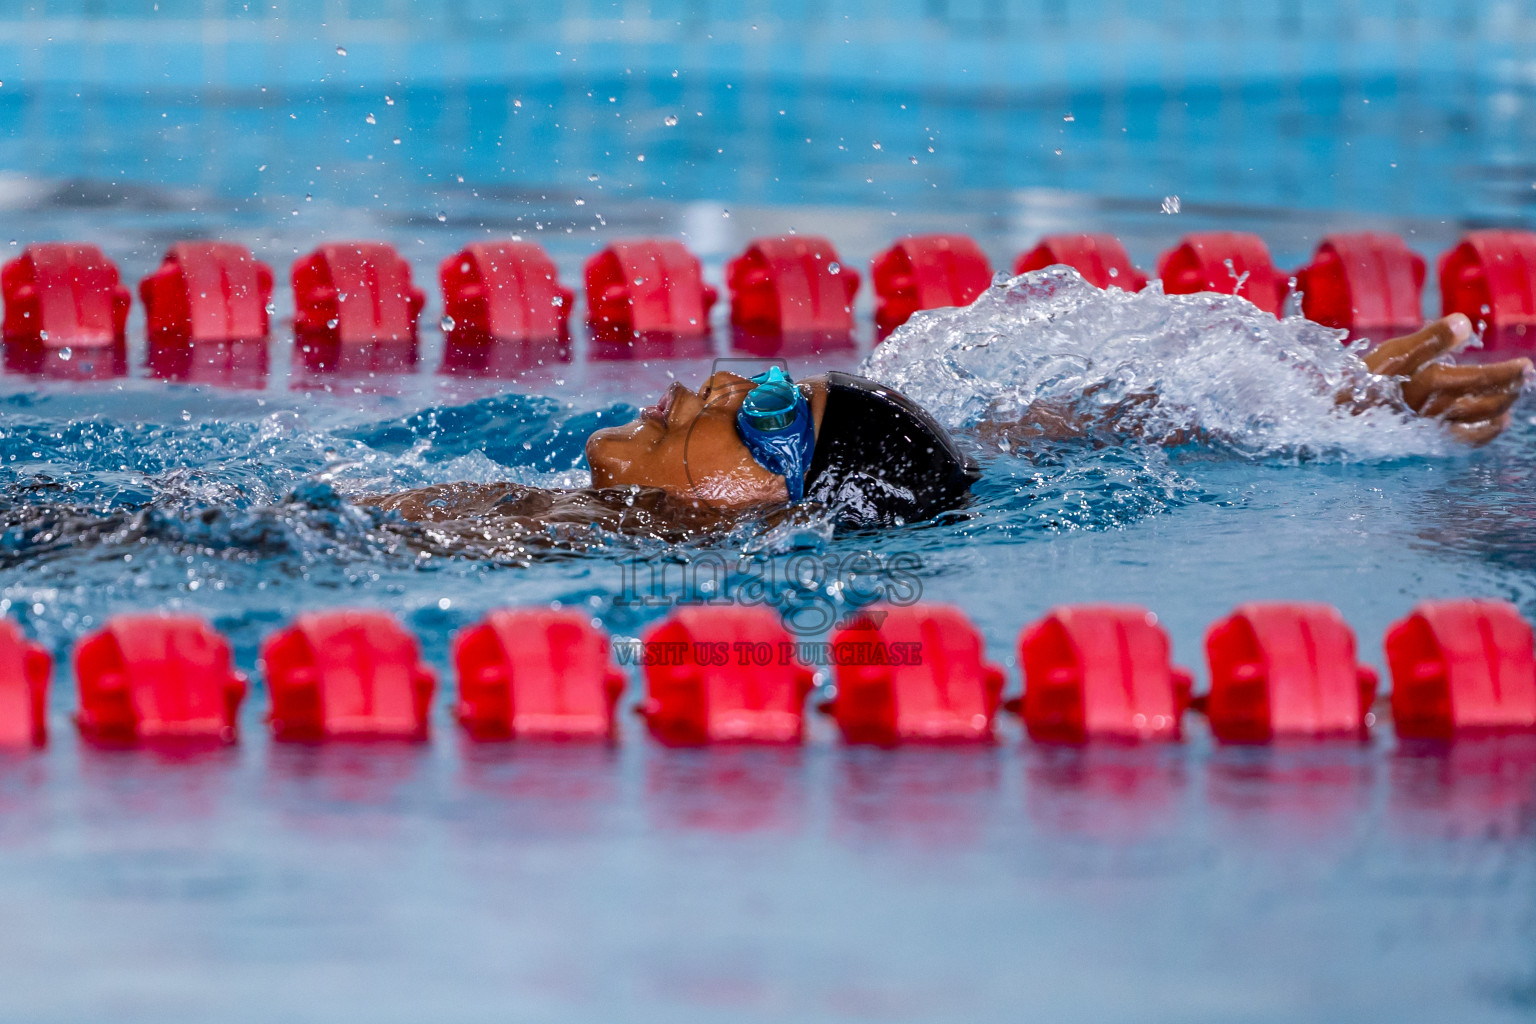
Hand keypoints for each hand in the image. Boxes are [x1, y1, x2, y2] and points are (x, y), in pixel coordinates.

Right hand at [1363, 314, 1531, 445]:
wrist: (1334, 418)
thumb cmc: (1361, 380)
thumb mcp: (1392, 352)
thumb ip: (1430, 339)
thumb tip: (1465, 322)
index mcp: (1427, 384)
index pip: (1478, 379)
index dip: (1505, 373)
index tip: (1524, 365)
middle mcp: (1434, 409)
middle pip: (1483, 401)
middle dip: (1509, 388)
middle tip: (1524, 376)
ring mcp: (1430, 427)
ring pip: (1477, 420)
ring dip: (1502, 406)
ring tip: (1514, 395)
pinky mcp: (1424, 439)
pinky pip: (1463, 440)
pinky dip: (1486, 432)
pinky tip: (1497, 422)